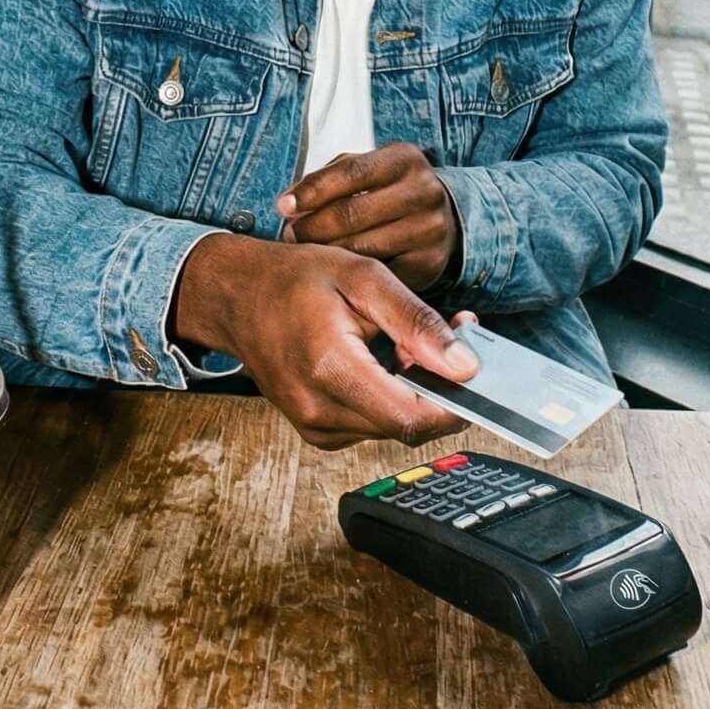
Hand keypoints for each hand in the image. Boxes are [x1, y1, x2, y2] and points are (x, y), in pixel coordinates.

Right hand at [172, 234, 478, 450]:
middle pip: (406, 424)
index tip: (473, 371)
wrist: (236, 296)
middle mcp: (318, 410)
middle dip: (437, 388)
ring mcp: (314, 426)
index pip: (410, 418)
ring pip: (391, 426)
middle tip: (448, 339)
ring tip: (408, 343)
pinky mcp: (316, 430)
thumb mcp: (362, 278)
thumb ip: (416, 322)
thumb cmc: (294, 280)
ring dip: (413, 391)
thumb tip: (464, 365)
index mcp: (330, 369)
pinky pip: (370, 423)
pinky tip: (383, 361)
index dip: (452, 403)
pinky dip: (388, 396)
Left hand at [276, 143, 460, 291]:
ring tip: (305, 254)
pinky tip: (336, 272)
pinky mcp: (429, 264)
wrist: (443, 219)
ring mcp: (430, 230)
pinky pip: (380, 275)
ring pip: (363, 248)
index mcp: (404, 159)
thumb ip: (329, 178)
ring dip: (326, 254)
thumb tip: (288, 204)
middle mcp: (424, 192)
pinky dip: (352, 275)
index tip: (283, 207)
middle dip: (312, 227)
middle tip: (289, 235)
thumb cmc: (388, 191)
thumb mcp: (367, 170)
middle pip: (353, 213)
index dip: (312, 191)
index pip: (351, 172)